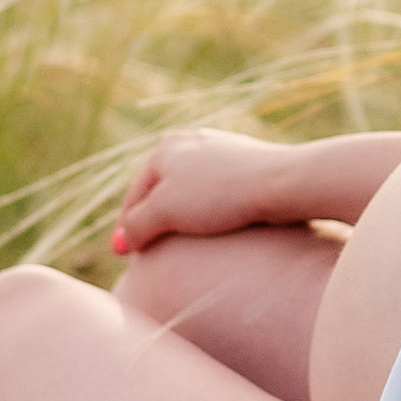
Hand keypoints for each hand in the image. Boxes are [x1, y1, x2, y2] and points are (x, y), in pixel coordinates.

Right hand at [111, 128, 316, 255]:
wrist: (279, 183)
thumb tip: (121, 242)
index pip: (134, 197)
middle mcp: (188, 143)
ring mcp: (219, 151)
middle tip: (153, 253)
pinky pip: (216, 193)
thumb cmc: (218, 195)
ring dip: (183, 219)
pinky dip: (209, 212)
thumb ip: (136, 226)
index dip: (127, 229)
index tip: (127, 257)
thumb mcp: (165, 212)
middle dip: (155, 222)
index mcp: (164, 148)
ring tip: (186, 245)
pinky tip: (217, 229)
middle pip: (161, 193)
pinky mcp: (244, 164)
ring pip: (189, 193)